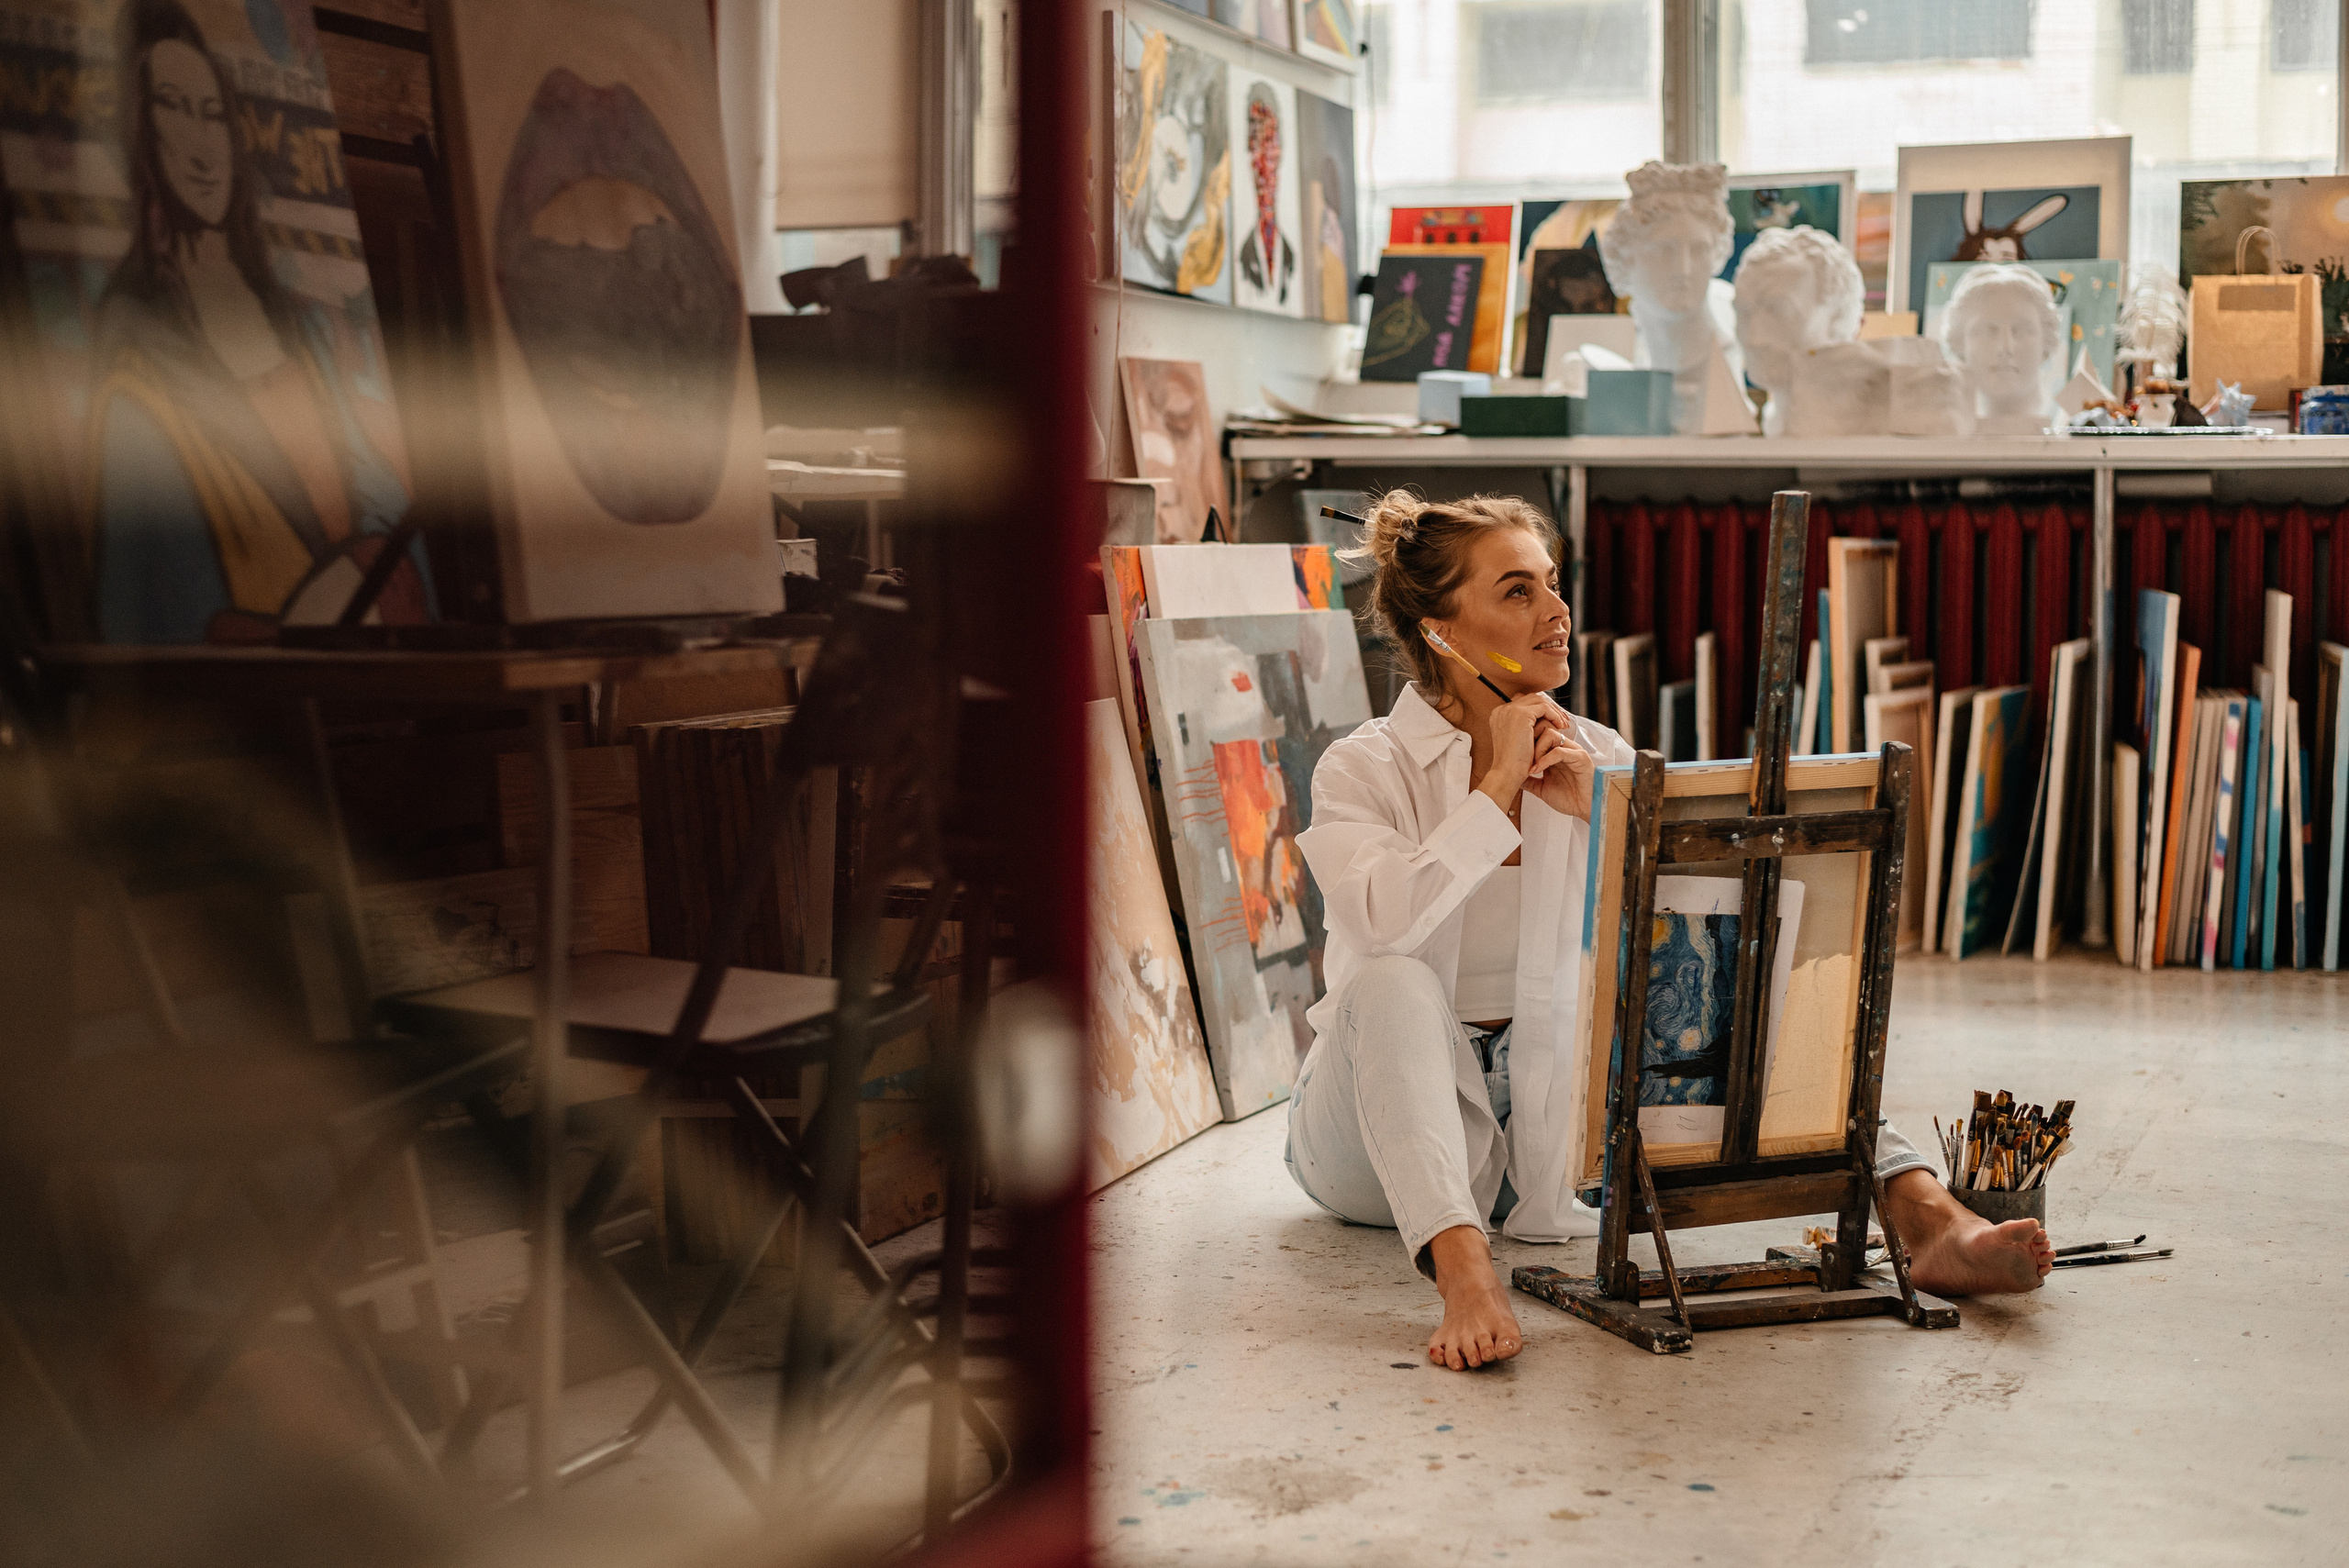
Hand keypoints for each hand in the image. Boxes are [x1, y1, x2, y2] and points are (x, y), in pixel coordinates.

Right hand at [1475, 694, 1565, 816]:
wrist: (1506, 774)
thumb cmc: (1512, 763)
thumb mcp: (1517, 740)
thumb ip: (1525, 728)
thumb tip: (1543, 721)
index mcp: (1499, 715)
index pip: (1524, 703)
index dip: (1540, 709)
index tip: (1553, 719)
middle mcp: (1502, 709)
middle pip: (1531, 699)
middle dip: (1549, 708)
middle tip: (1562, 720)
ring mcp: (1510, 710)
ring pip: (1539, 701)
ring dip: (1553, 711)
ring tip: (1563, 724)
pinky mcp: (1521, 714)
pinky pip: (1544, 708)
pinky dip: (1554, 715)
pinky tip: (1560, 727)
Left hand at [1524, 714, 1594, 818]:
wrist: (1587, 809)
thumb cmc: (1568, 798)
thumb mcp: (1541, 788)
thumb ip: (1528, 780)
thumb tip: (1510, 778)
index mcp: (1555, 752)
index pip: (1538, 732)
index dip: (1525, 740)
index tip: (1514, 754)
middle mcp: (1564, 747)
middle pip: (1543, 727)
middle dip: (1529, 740)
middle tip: (1521, 758)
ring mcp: (1573, 751)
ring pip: (1551, 735)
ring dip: (1537, 749)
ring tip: (1531, 765)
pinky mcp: (1580, 757)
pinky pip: (1560, 751)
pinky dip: (1545, 760)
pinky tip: (1537, 770)